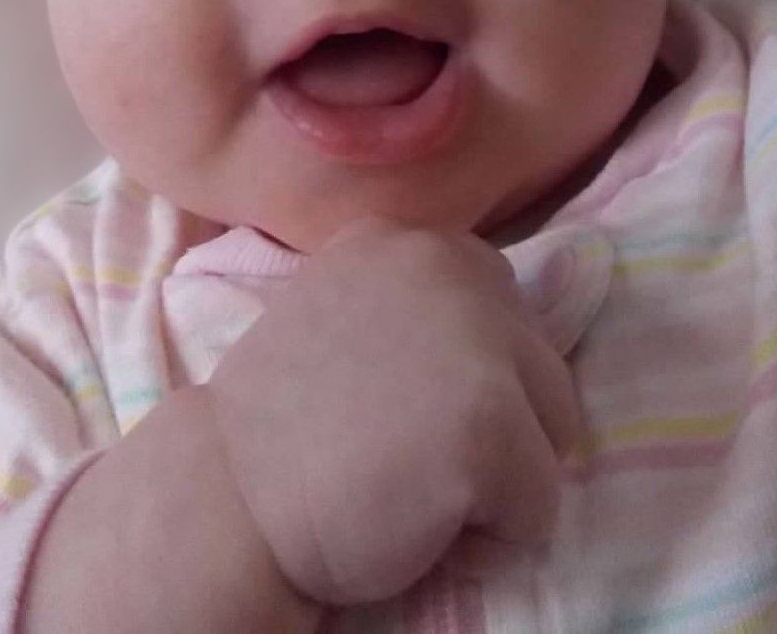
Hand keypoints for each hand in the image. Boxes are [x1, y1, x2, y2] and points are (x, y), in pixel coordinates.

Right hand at [203, 216, 582, 606]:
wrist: (224, 502)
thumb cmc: (280, 425)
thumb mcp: (345, 310)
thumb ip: (417, 304)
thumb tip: (499, 335)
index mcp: (409, 239)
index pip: (502, 305)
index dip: (467, 372)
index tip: (403, 404)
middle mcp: (450, 268)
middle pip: (541, 366)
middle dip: (494, 421)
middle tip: (403, 449)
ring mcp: (477, 344)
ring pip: (551, 432)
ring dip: (499, 474)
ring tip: (413, 479)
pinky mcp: (491, 427)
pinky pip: (540, 507)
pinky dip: (493, 537)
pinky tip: (418, 520)